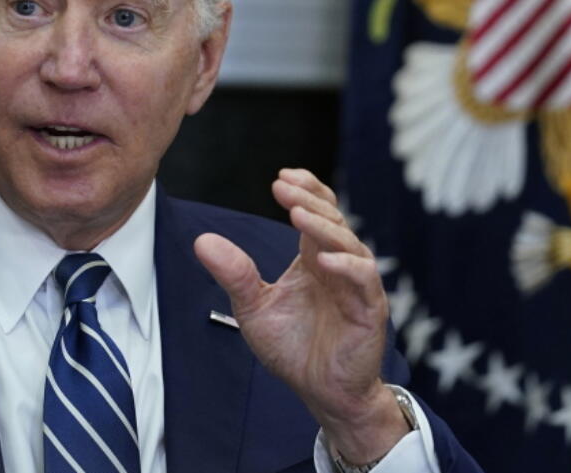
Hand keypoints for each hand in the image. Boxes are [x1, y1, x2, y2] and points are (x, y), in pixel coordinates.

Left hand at [194, 169, 408, 464]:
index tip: (280, 177)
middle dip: (309, 201)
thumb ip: (235, 274)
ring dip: (325, 228)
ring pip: (350, 244)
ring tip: (297, 215)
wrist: (320, 392)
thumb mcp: (254, 308)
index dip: (305, 190)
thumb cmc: (294, 348)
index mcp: (315, 259)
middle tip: (283, 188)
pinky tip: (323, 260)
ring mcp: (357, 286)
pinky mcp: (369, 310)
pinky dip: (347, 267)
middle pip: (332, 220)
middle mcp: (339, 266)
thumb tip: (201, 240)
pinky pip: (364, 280)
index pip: (317, 212)